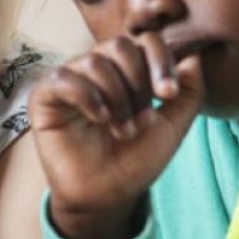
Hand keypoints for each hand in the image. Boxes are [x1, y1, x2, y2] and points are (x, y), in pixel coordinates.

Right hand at [29, 32, 202, 238]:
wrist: (106, 196)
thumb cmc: (135, 161)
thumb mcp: (173, 127)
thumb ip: (189, 93)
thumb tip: (193, 56)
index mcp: (126, 71)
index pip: (144, 41)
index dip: (160, 61)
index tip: (168, 94)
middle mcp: (96, 70)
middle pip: (120, 45)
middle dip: (137, 82)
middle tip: (143, 118)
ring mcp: (69, 80)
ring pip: (95, 62)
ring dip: (117, 98)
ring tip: (123, 130)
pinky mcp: (44, 96)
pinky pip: (64, 78)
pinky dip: (88, 97)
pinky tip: (101, 119)